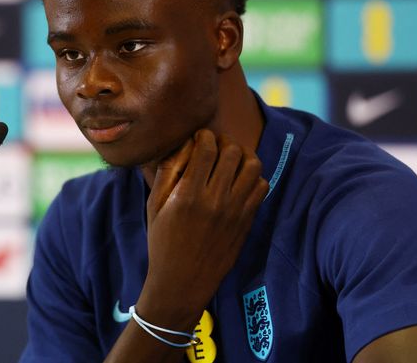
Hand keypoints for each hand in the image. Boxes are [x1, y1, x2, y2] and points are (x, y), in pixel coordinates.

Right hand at [138, 129, 268, 326]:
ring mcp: (236, 211)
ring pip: (253, 165)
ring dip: (242, 155)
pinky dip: (253, 176)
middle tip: (215, 145)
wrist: (183, 281)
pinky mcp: (247, 221)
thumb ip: (167, 172)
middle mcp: (216, 201)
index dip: (203, 135)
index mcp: (189, 195)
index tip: (198, 138)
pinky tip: (238, 180)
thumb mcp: (154, 206)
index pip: (207, 148)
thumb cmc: (162, 242)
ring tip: (230, 159)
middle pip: (233, 151)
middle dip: (224, 140)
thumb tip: (182, 144)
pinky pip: (261, 186)